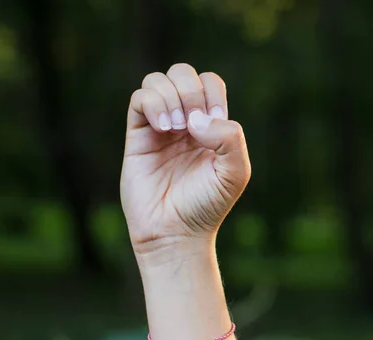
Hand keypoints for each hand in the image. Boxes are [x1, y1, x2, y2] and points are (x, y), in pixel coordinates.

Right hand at [120, 63, 250, 256]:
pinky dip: (153, 103)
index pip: (210, 83)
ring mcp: (159, 127)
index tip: (215, 122)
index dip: (212, 93)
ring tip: (176, 128)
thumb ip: (231, 138)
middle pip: (183, 74)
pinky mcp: (137, 136)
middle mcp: (184, 121)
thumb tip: (197, 118)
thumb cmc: (208, 205)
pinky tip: (164, 127)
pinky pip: (139, 99)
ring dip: (171, 96)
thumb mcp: (236, 172)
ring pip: (158, 81)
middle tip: (193, 124)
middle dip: (190, 90)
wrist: (176, 232)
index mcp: (210, 125)